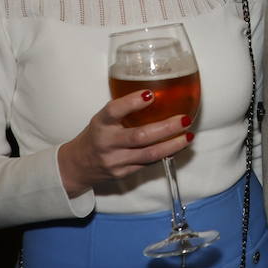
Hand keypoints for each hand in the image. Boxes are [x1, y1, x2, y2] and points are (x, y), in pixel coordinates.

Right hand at [57, 90, 194, 196]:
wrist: (78, 166)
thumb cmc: (97, 136)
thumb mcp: (104, 119)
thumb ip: (125, 110)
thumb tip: (158, 94)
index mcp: (100, 124)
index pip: (114, 111)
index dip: (132, 103)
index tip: (150, 94)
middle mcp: (107, 143)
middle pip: (139, 136)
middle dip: (166, 128)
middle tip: (184, 119)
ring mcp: (115, 161)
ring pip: (149, 154)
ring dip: (173, 144)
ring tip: (188, 135)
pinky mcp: (123, 173)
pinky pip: (149, 163)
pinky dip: (167, 153)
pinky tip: (178, 145)